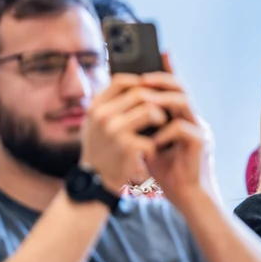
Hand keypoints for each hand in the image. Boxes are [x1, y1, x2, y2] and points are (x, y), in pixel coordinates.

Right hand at [81, 74, 167, 193]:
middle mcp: (102, 115)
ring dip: (161, 118)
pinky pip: (153, 138)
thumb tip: (133, 83)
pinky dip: (157, 144)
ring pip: (150, 110)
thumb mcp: (96, 123)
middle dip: (157, 100)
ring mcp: (114, 130)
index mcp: (95, 106)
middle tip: (165, 110)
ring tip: (163, 126)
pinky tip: (154, 151)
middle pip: (140, 93)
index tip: (151, 90)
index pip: (121, 81)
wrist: (95, 180)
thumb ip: (109, 104)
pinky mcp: (127, 147)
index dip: (140, 82)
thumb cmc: (100, 148)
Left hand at [140, 58, 207, 205]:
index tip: (159, 51)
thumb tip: (124, 106)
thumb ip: (144, 125)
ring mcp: (201, 130)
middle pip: (182, 89)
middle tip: (142, 78)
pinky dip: (164, 132)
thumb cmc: (167, 172)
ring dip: (162, 100)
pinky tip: (153, 143)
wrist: (186, 197)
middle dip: (161, 79)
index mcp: (183, 118)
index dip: (170, 69)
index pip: (176, 88)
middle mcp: (195, 119)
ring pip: (184, 102)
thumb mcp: (150, 142)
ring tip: (144, 103)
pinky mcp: (201, 143)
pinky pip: (182, 128)